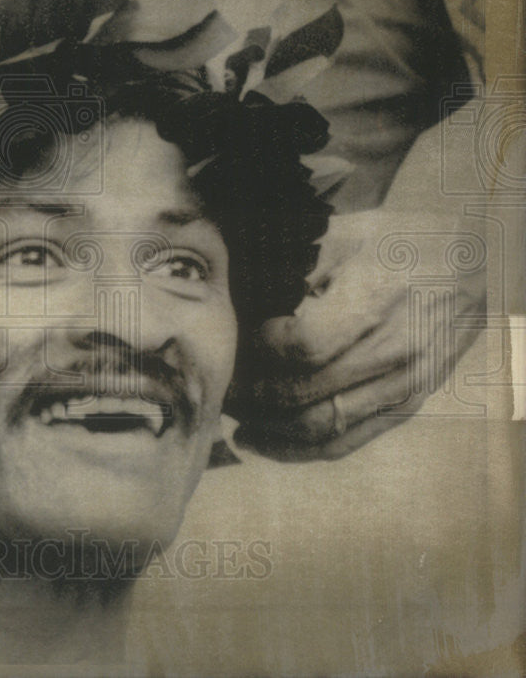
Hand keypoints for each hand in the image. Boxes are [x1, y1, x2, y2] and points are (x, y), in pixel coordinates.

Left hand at [233, 208, 486, 459]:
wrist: (469, 263)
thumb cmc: (395, 243)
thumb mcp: (343, 234)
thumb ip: (291, 264)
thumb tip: (230, 289)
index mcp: (373, 301)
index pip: (304, 346)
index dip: (257, 350)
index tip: (229, 341)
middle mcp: (392, 351)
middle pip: (304, 391)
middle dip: (249, 393)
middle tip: (216, 384)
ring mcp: (402, 384)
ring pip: (321, 425)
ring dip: (266, 427)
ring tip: (229, 415)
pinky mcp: (406, 405)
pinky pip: (347, 441)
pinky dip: (297, 449)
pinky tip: (259, 441)